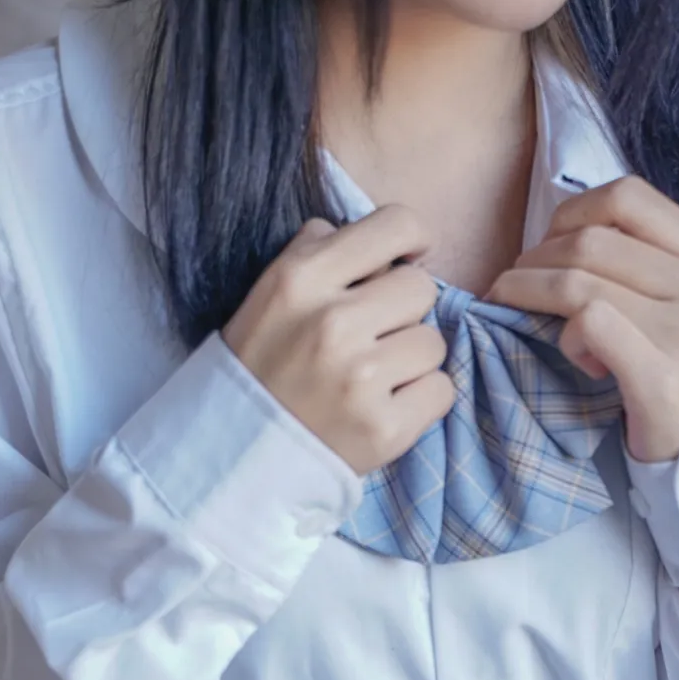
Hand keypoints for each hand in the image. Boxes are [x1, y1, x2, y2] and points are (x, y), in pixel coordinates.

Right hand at [222, 205, 455, 476]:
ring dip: (412, 359)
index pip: (397, 226)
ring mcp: (360, 380)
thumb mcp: (271, 293)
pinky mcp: (385, 429)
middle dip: (404, 310)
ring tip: (374, 377)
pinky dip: (420, 399)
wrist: (237, 453)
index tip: (406, 261)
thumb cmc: (261, 367)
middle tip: (374, 337)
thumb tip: (387, 241)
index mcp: (302, 278)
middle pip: (422, 288)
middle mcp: (333, 324)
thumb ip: (321, 252)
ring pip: (433, 342)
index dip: (411, 240)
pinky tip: (384, 406)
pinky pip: (441, 390)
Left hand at [486, 175, 678, 463]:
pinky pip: (589, 323)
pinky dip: (565, 336)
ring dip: (530, 292)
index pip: (629, 198)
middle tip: (512, 285)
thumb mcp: (678, 302)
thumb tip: (556, 233)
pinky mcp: (662, 375)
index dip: (572, 213)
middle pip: (594, 241)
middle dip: (536, 259)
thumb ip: (639, 260)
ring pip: (582, 281)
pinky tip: (574, 357)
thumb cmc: (677, 371)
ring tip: (517, 311)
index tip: (546, 244)